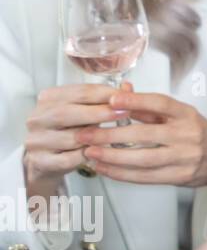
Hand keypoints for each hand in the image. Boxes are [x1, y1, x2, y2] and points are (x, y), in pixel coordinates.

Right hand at [23, 83, 128, 199]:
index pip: (79, 92)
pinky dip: (86, 156)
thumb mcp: (85, 110)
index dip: (104, 94)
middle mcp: (38, 118)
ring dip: (95, 138)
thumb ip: (104, 99)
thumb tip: (127, 88)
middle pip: (68, 113)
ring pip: (70, 138)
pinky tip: (98, 153)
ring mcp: (36, 140)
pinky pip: (69, 159)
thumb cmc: (70, 130)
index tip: (125, 97)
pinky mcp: (41, 161)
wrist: (46, 159)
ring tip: (113, 136)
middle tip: (123, 113)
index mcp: (49, 99)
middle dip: (99, 113)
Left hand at [76, 85, 206, 207]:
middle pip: (145, 134)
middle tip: (85, 134)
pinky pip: (146, 177)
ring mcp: (185, 157)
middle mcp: (188, 135)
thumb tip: (121, 92)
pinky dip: (121, 173)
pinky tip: (105, 168)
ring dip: (112, 157)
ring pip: (142, 159)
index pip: (160, 104)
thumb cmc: (196, 133)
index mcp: (187, 114)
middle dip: (110, 135)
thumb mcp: (180, 115)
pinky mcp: (179, 176)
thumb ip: (149, 107)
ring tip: (90, 153)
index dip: (135, 102)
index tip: (110, 100)